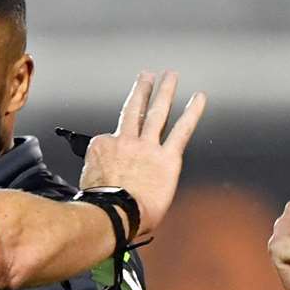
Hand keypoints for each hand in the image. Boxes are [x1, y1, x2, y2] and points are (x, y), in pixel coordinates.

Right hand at [78, 71, 206, 238]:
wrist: (113, 213)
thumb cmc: (101, 206)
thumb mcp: (89, 182)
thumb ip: (101, 173)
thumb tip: (109, 179)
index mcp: (103, 147)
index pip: (110, 138)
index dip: (114, 145)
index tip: (117, 155)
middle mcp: (125, 141)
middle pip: (134, 109)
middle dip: (141, 90)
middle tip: (147, 76)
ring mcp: (147, 147)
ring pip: (157, 112)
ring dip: (164, 91)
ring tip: (170, 76)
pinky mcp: (167, 158)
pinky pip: (182, 130)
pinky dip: (192, 112)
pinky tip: (200, 98)